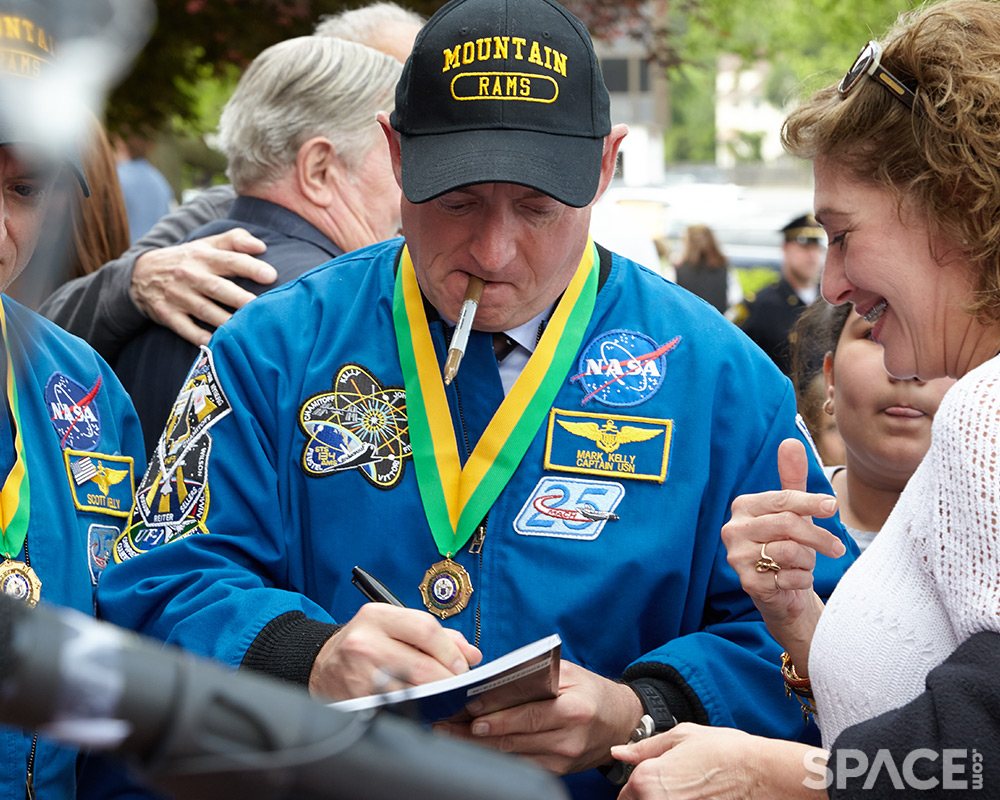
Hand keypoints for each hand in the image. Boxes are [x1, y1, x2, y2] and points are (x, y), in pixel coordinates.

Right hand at [130, 228, 273, 345]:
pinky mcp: (167, 314)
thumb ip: (234, 240)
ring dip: (225, 321)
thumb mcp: (206, 244)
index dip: (250, 267)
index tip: (271, 276)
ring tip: (246, 330)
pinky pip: (185, 328)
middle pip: (218, 288)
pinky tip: (215, 343)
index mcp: (203, 257)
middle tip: (261, 306)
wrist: (140, 274)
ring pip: (205, 310)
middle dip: (240, 298)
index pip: (229, 260)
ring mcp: (178, 296)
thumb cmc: (186, 260)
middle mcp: (190, 276)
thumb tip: (261, 246)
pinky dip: (198, 337)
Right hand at [308, 603, 481, 699]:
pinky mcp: (356, 701)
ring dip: (434, 698)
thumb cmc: (364, 643)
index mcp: (377, 617)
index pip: (425, 629)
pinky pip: (396, 709)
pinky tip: (421, 707)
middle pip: (421, 665)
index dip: (451, 650)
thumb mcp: (394, 626)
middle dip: (447, 679)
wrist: (321, 664)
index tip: (462, 665)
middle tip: (457, 686)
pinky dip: (414, 711)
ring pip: (410, 691)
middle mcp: (365, 643)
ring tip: (442, 697)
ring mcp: (359, 674)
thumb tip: (471, 654)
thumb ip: (437, 635)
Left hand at [435, 660, 642, 774]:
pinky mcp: (557, 771)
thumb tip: (494, 678)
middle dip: (475, 732)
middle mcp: (568, 737)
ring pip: (512, 754)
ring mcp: (562, 758)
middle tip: (446, 725)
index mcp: (573, 708)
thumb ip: (534, 674)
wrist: (620, 721)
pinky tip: (475, 747)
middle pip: (514, 737)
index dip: (496, 714)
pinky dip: (496, 756)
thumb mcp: (568, 673)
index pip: (527, 713)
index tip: (467, 710)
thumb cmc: (590, 692)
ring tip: (451, 735)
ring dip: (479, 746)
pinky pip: (520, 764)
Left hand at [612, 722, 823, 799]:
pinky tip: (699, 796)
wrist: (759, 772)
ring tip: (689, 790)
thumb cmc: (723, 751)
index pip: (624, 796)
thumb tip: (619, 752)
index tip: (652, 783)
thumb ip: (644, 748)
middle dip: (648, 797)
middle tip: (677, 785)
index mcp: (646, 780)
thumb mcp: (680, 737)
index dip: (635, 788)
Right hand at [720, 438, 844, 663]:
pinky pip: (788, 578)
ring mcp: (737, 557)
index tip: (832, 506)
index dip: (810, 503)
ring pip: (789, 552)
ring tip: (803, 564)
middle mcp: (733, 530)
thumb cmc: (787, 544)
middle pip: (787, 525)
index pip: (781, 500)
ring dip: (807, 561)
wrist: (780, 590)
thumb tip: (790, 441)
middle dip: (818, 537)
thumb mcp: (792, 510)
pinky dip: (801, 580)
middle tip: (838, 548)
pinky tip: (794, 580)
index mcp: (743, 507)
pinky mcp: (747, 583)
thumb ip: (791, 478)